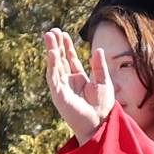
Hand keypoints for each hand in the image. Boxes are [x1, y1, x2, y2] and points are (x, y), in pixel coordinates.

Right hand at [44, 27, 114, 142]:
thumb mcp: (104, 82)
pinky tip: (52, 53)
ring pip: (54, 66)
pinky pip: (53, 78)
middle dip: (56, 45)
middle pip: (60, 60)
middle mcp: (68, 82)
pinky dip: (52, 65)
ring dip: (51, 51)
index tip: (63, 33)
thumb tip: (98, 49)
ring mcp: (62, 88)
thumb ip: (99, 66)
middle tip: (52, 30)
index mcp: (78, 79)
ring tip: (49, 36)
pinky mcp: (59, 95)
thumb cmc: (103, 106)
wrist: (100, 123)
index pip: (69, 59)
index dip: (66, 46)